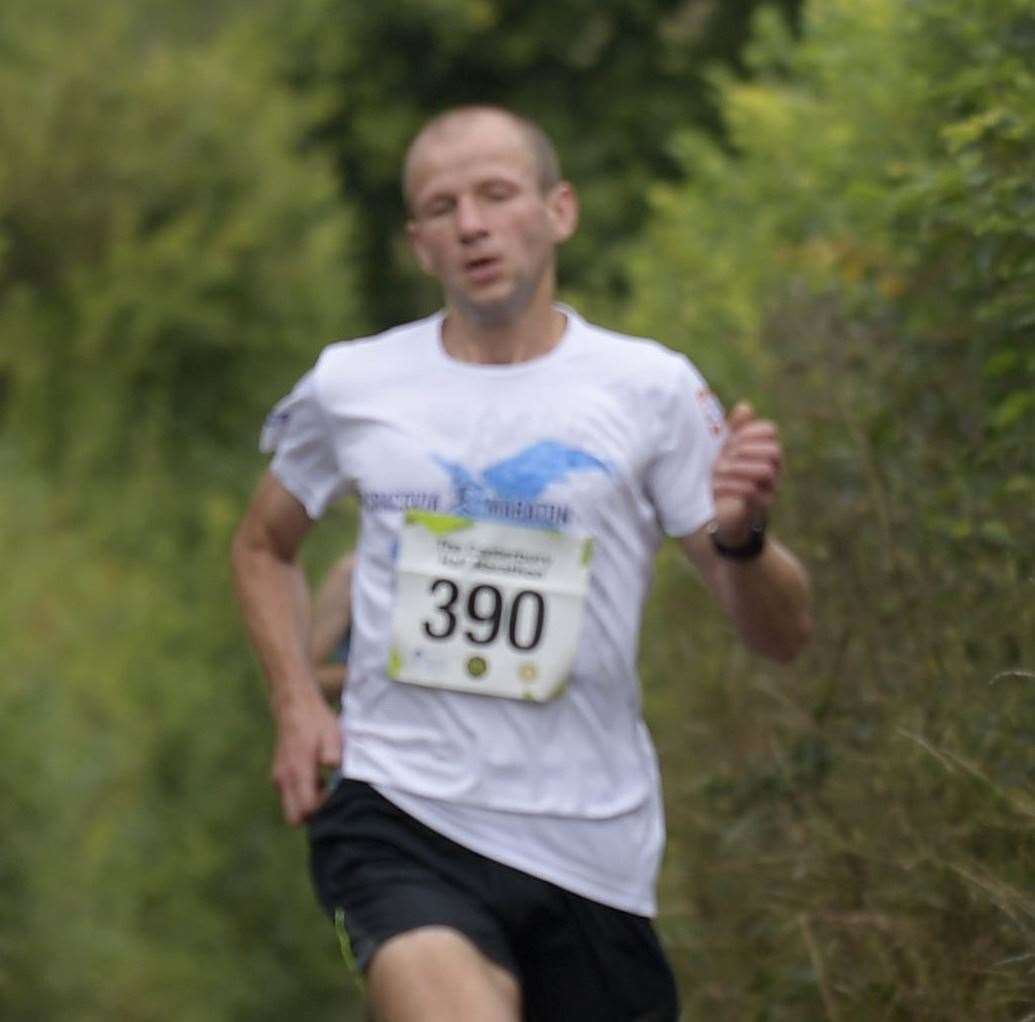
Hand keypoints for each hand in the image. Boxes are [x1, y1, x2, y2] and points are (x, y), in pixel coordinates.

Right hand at [270, 689, 342, 825]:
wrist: (294, 706)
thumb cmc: (316, 722)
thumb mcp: (331, 734)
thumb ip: (332, 752)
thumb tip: (333, 767)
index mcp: (297, 771)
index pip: (306, 810)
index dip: (323, 808)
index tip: (335, 792)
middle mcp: (284, 780)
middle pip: (295, 818)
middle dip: (313, 814)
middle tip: (329, 795)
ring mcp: (279, 779)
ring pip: (292, 808)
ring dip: (309, 803)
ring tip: (326, 782)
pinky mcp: (279, 776)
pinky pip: (291, 797)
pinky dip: (304, 794)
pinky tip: (318, 778)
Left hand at [712, 401, 783, 542]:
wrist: (724, 516)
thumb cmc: (726, 479)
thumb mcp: (727, 451)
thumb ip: (736, 429)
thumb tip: (746, 406)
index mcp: (767, 452)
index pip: (770, 431)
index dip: (749, 431)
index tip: (730, 438)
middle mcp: (775, 469)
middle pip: (773, 450)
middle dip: (744, 450)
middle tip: (723, 457)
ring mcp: (771, 489)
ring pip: (765, 470)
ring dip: (736, 468)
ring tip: (717, 471)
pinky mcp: (759, 508)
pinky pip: (751, 491)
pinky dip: (730, 486)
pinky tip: (715, 486)